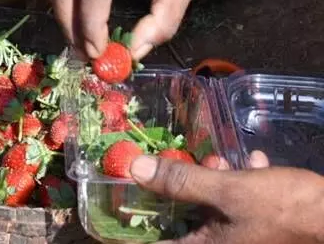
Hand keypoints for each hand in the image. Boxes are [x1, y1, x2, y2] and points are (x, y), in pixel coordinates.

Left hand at [130, 152, 323, 242]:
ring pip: (213, 212)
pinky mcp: (262, 230)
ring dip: (212, 184)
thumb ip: (181, 181)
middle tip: (176, 167)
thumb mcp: (228, 190)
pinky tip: (255, 164)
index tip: (114, 213)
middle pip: (183, 224)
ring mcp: (242, 239)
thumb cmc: (283, 209)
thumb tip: (135, 169)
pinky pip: (240, 208)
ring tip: (223, 161)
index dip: (132, 233)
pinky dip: (241, 186)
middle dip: (178, 193)